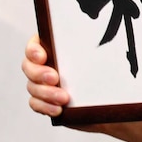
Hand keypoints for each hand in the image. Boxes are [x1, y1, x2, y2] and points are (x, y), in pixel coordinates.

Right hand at [21, 34, 141, 141]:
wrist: (112, 101)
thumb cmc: (110, 73)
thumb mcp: (107, 56)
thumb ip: (99, 46)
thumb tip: (105, 32)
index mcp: (57, 47)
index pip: (35, 44)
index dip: (33, 50)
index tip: (43, 56)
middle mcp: (47, 64)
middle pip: (29, 66)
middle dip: (39, 73)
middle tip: (54, 78)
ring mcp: (44, 84)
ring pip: (33, 87)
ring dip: (46, 93)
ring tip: (63, 98)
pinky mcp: (46, 101)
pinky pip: (36, 104)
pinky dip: (45, 107)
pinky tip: (58, 109)